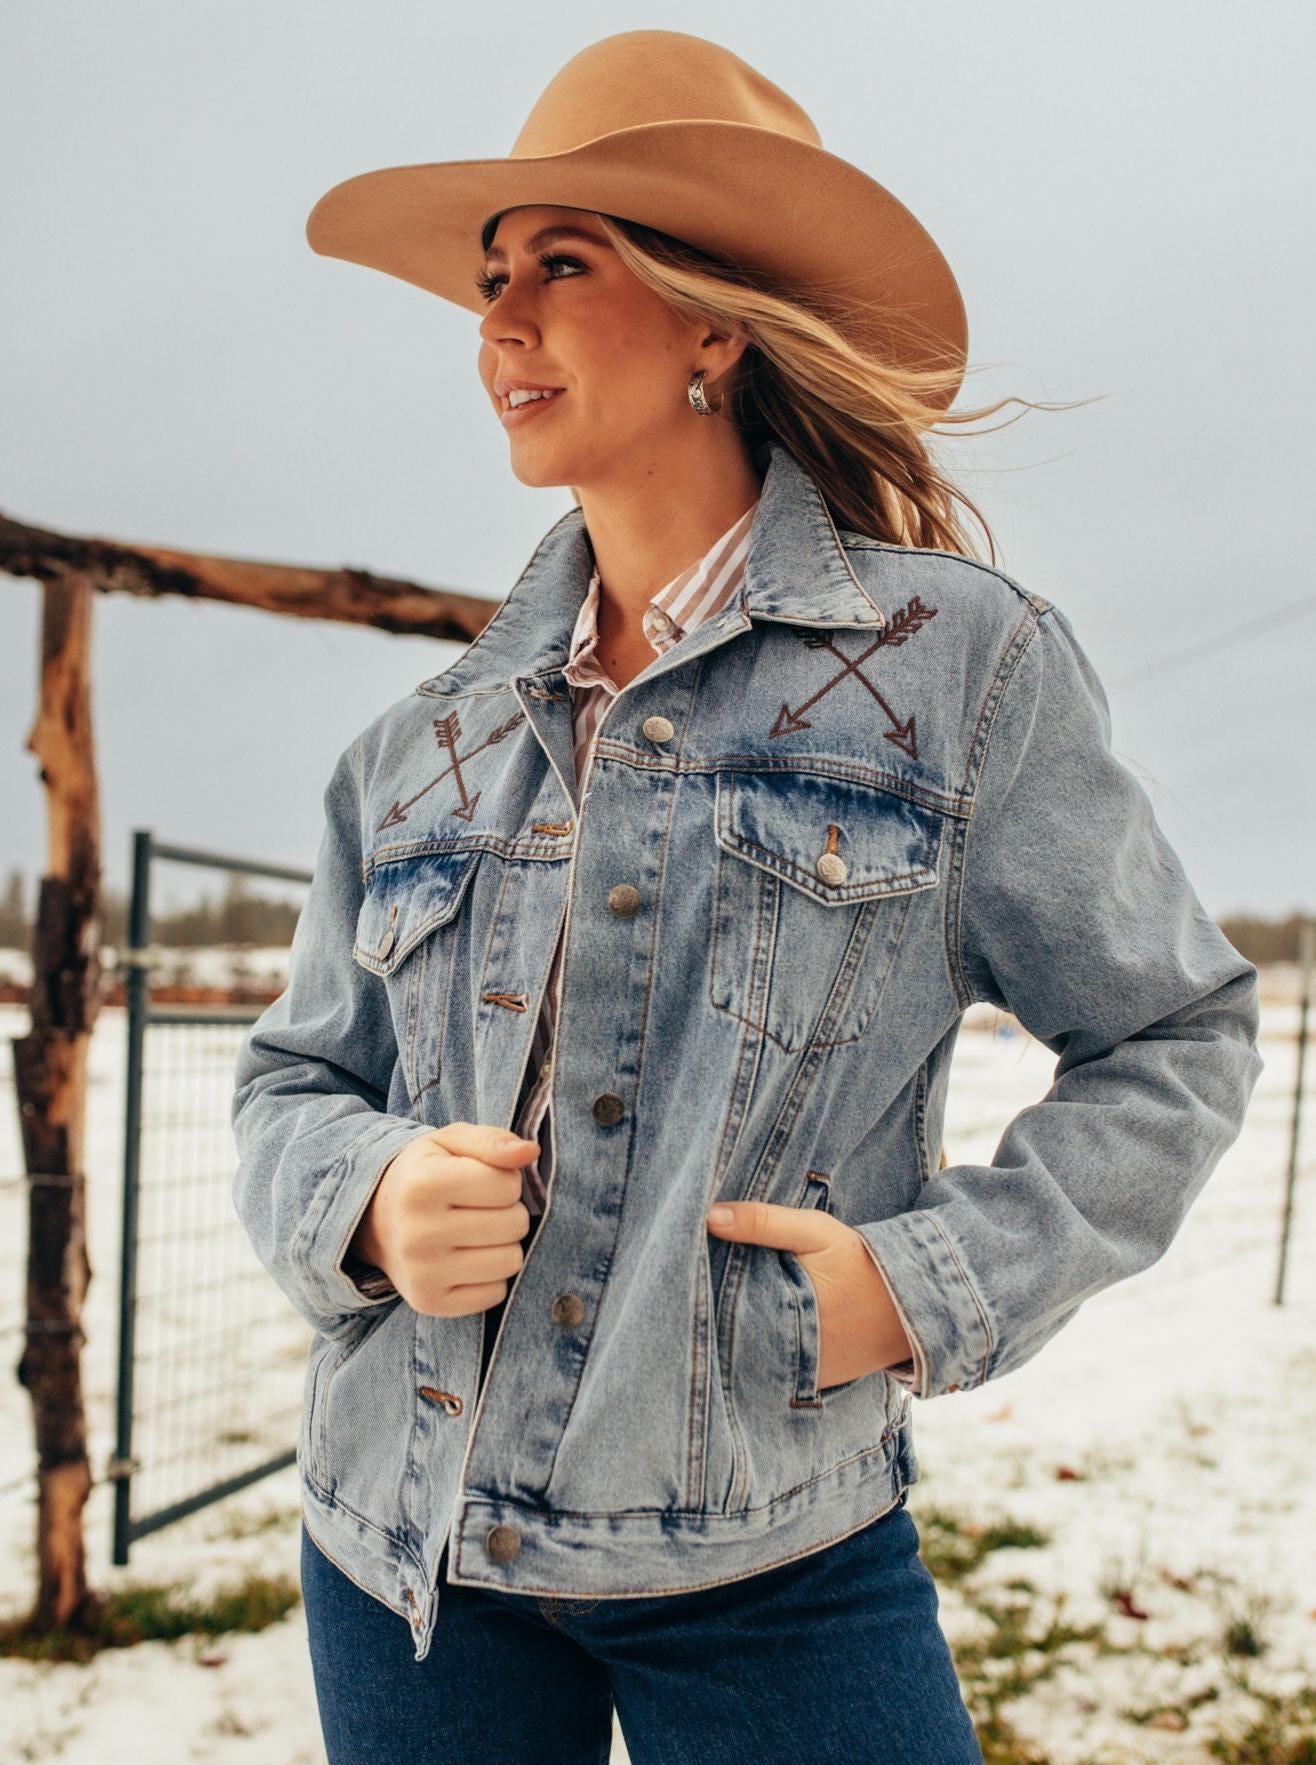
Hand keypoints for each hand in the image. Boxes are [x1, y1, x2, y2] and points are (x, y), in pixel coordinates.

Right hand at [348, 1121, 539, 1317]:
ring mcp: (421, 1273)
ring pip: (510, 1261)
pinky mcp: (429, 1302)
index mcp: (422, 1184)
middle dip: (508, 1212)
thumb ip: (492, 1141)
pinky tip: (467, 1259)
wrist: (376, 1221)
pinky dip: (491, 1276)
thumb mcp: (451, 1143)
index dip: (505, 1179)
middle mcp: (417, 1232)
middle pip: (514, 1224)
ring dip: (503, 1245)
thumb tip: (530, 1151)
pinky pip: (496, 1294)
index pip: (507, 1184)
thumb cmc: (425, 1174)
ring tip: (476, 1233)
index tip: (482, 1181)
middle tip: (480, 1209)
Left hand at [705, 1199, 913, 1389]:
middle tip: (685, 1304)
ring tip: (708, 1321)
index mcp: (781, 1311)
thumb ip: (764, 1222)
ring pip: (749, 1358)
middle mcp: (786, 1351)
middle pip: (729, 1339)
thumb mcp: (815, 1232)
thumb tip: (710, 1217)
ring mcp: (800, 1373)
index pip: (719, 1312)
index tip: (679, 1283)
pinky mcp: (814, 1382)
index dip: (697, 1299)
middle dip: (710, 1323)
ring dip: (734, 1341)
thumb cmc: (861, 1262)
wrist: (913, 1306)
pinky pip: (775, 1372)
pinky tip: (749, 1336)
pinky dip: (762, 1356)